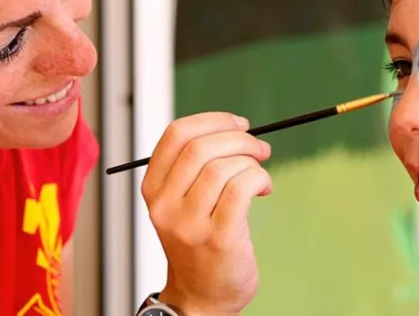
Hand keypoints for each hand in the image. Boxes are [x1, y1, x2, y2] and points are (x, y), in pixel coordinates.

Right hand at [141, 112, 272, 315]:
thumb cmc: (198, 243)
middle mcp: (165, 204)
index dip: (212, 121)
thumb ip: (194, 168)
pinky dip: (260, 179)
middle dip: (239, 139)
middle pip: (201, 147)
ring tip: (260, 175)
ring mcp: (189, 223)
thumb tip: (235, 129)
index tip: (237, 123)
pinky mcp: (218, 237)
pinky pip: (242, 188)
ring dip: (252, 162)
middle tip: (259, 147)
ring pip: (224, 167)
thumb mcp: (181, 203)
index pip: (176, 135)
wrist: (201, 297)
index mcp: (153, 188)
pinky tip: (265, 188)